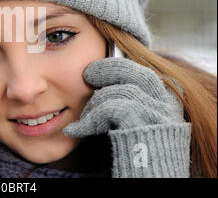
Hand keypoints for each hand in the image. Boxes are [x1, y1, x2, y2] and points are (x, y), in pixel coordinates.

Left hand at [63, 57, 190, 176]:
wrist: (151, 179)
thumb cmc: (141, 157)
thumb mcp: (141, 124)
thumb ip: (133, 102)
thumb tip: (106, 83)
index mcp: (170, 102)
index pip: (144, 73)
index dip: (117, 67)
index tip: (96, 71)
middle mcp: (169, 106)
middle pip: (137, 74)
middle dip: (108, 70)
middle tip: (87, 74)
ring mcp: (159, 116)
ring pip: (119, 92)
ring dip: (94, 104)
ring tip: (81, 119)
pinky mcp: (143, 128)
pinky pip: (110, 110)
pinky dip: (88, 120)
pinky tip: (76, 130)